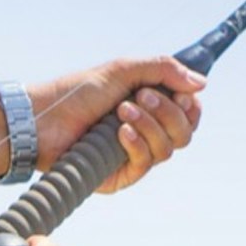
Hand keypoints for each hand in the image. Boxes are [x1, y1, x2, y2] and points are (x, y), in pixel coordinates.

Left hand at [25, 56, 204, 192]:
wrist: (43, 118)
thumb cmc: (77, 92)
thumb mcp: (123, 69)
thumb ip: (164, 70)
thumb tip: (202, 83)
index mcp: (150, 107)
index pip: (189, 113)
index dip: (189, 105)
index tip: (178, 92)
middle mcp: (146, 132)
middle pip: (184, 132)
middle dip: (168, 112)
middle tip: (141, 95)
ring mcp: (134, 155)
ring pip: (168, 149)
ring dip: (149, 125)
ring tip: (122, 110)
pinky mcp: (121, 176)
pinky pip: (146, 164)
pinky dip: (137, 144)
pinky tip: (120, 132)